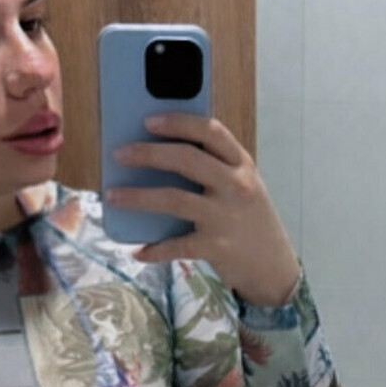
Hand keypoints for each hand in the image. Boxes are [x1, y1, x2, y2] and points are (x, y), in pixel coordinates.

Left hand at [107, 112, 301, 306]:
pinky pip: (176, 245)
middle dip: (148, 154)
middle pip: (187, 160)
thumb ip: (212, 168)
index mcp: (241, 164)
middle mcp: (236, 186)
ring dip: (137, 197)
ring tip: (112, 195)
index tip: (148, 120)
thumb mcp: (241, 185)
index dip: (178, 122)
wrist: (274, 266)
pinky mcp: (217, 247)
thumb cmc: (247, 218)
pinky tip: (138, 250)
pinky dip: (154, 249)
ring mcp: (226, 217)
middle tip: (119, 154)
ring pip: (174, 199)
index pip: (210, 131)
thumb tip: (156, 153)